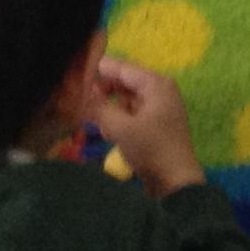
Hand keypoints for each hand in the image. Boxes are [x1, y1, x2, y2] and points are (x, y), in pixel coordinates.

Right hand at [91, 56, 205, 197]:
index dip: (97, 69)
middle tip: (77, 99)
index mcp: (155, 84)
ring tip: (93, 119)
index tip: (74, 74)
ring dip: (109, 107)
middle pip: (124, 82)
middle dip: (102, 90)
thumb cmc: (151, 149)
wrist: (175, 182)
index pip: (122, 68)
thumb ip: (99, 107)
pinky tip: (107, 132)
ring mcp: (158, 107)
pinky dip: (118, 118)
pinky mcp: (155, 124)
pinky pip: (132, 113)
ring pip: (126, 98)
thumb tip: (82, 93)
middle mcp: (159, 90)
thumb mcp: (120, 128)